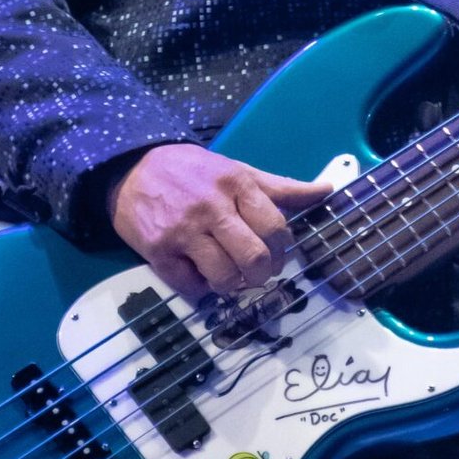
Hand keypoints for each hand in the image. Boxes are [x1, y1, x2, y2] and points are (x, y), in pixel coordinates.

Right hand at [107, 143, 331, 300]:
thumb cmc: (193, 172)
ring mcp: (184, 232)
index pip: (275, 227)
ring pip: (225, 278)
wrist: (132, 168)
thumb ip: (280, 187)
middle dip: (263, 275)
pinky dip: (201, 289)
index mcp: (236, 184)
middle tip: (257, 273)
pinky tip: (199, 274)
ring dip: (233, 285)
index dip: (283, 249)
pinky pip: (191, 288)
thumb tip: (326, 190)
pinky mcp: (159, 252)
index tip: (276, 254)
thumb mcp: (237, 171)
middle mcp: (212, 208)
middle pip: (254, 258)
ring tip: (229, 274)